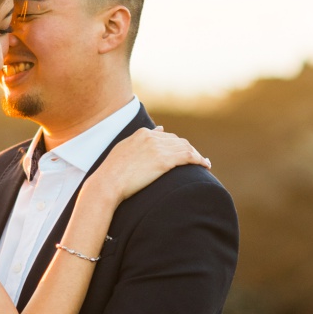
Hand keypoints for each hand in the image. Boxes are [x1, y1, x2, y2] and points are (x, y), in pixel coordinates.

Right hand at [94, 126, 209, 205]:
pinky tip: (205, 166)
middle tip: (197, 160)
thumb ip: (139, 141)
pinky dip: (199, 160)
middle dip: (188, 150)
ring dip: (197, 155)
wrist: (107, 183)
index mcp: (142, 134)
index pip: (166, 136)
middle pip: (178, 141)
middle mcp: (152, 137)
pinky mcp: (164, 160)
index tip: (183, 152)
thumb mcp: (124, 150)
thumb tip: (158, 130)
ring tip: (203, 164)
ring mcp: (158, 148)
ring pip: (186, 147)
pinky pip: (189, 156)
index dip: (176, 145)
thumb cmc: (112, 173)